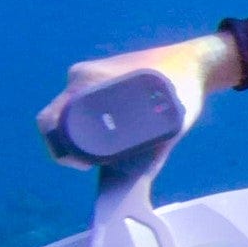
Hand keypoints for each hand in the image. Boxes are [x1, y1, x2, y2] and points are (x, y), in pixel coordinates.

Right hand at [36, 33, 241, 166]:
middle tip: (91, 164)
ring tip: (100, 154)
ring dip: (77, 134)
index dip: (60, 147)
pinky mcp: (97, 78)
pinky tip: (103, 139)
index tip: (83, 164)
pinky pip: (81, 105)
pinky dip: (86, 123)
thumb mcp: (170, 123)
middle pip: (57, 118)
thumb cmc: (185, 88)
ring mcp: (88, 75)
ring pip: (69, 112)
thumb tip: (139, 183)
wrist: (194, 63)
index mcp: (89, 80)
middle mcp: (81, 76)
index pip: (52, 119)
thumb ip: (156, 153)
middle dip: (68, 144)